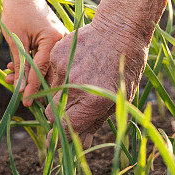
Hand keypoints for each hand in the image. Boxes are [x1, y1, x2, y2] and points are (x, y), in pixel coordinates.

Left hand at [2, 0, 68, 105]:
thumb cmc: (17, 11)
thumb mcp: (15, 40)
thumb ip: (20, 64)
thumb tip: (19, 89)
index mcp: (54, 40)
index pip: (42, 69)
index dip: (32, 87)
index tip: (25, 102)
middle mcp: (62, 41)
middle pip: (48, 70)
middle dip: (30, 82)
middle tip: (18, 97)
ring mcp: (61, 41)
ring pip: (45, 65)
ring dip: (28, 73)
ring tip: (9, 78)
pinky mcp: (56, 41)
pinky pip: (45, 57)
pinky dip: (31, 63)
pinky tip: (15, 67)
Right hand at [43, 0, 168, 145]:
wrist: (121, 30)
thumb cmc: (125, 67)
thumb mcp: (118, 98)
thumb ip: (96, 121)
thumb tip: (83, 144)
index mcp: (93, 103)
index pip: (66, 129)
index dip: (61, 137)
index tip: (59, 138)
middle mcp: (75, 88)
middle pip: (51, 114)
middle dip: (60, 114)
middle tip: (74, 105)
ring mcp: (63, 70)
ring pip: (49, 94)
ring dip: (59, 93)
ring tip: (79, 80)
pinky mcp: (56, 55)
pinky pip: (50, 74)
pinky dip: (59, 74)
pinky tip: (76, 65)